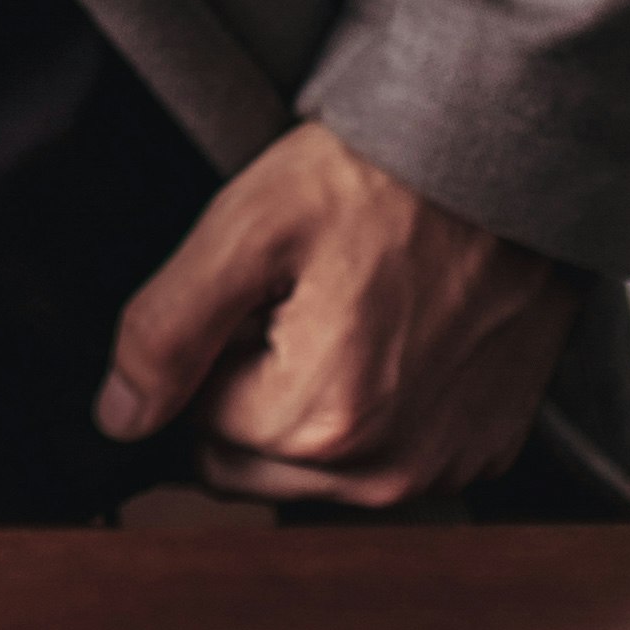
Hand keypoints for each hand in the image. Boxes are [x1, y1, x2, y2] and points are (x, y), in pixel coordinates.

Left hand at [97, 118, 581, 508]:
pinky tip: (394, 334)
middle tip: (293, 300)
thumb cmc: (382, 178)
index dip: (206, 351)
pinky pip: (388, 457)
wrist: (510, 157)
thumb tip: (118, 416)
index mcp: (320, 424)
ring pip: (313, 472)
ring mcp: (446, 467)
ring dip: (307, 408)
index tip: (251, 292)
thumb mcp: (249, 226)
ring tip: (344, 311)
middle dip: (248, 393)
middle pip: (250, 464)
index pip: (195, 425)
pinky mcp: (484, 451)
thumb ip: (166, 328)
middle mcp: (389, 472)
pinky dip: (375, 411)